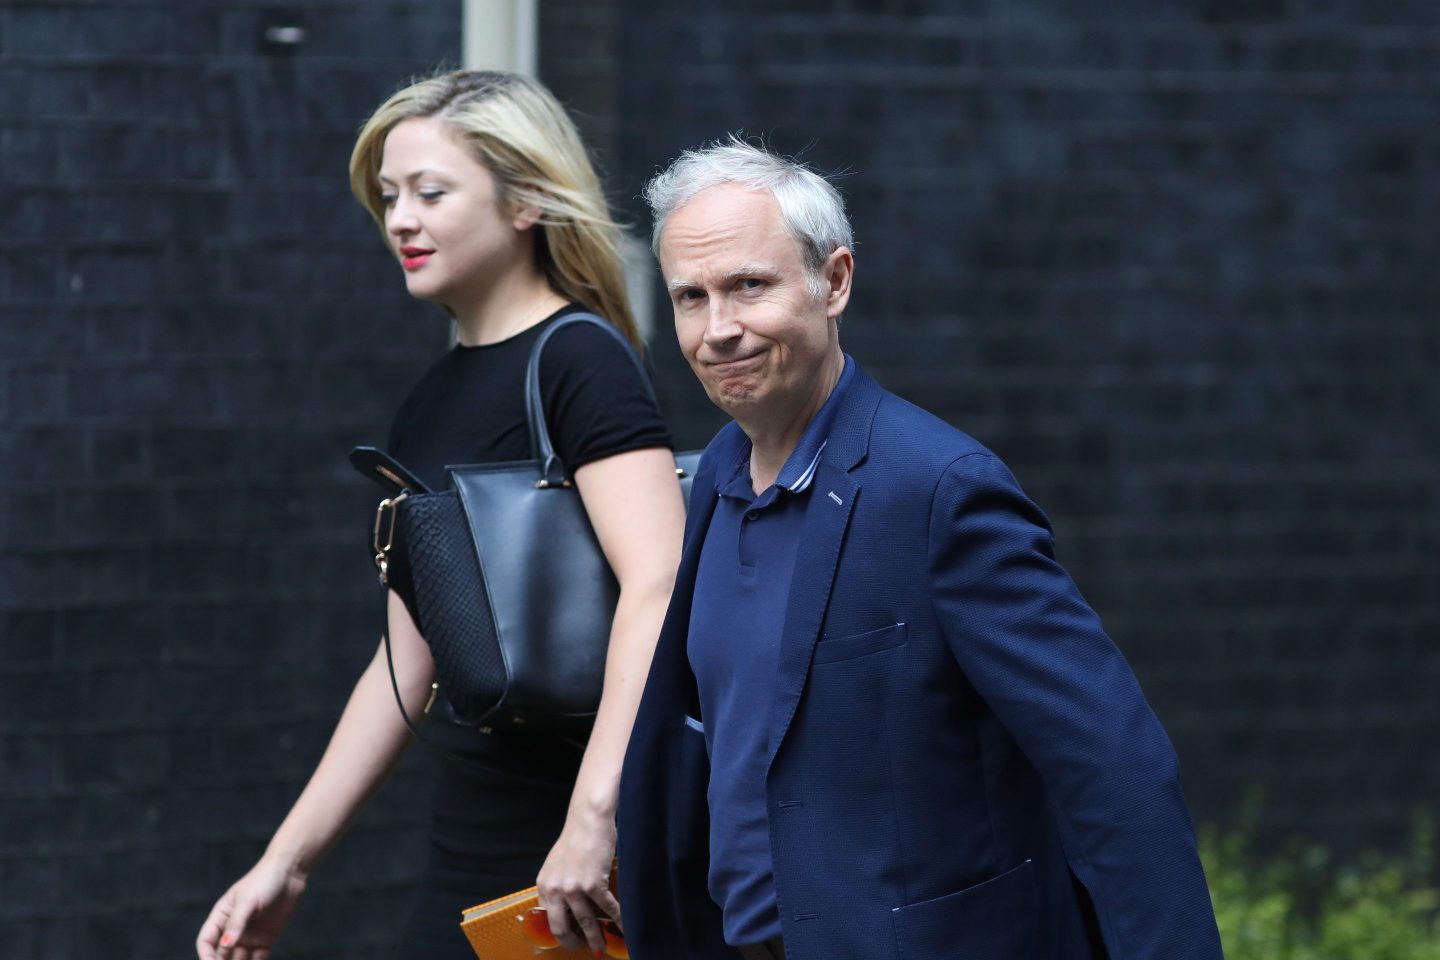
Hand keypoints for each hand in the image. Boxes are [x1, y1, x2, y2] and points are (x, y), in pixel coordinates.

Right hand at [196, 858, 306, 959]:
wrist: (290, 872)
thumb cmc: (264, 880)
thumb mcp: (247, 901)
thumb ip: (236, 924)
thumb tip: (224, 946)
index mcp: (221, 917)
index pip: (206, 941)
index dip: (206, 955)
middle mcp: (234, 929)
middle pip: (222, 953)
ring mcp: (250, 935)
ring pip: (240, 959)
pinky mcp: (266, 938)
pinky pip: (258, 958)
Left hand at [535, 808, 621, 953]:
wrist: (589, 820)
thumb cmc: (576, 838)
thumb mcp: (558, 864)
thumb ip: (558, 885)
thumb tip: (568, 907)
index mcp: (544, 884)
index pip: (547, 917)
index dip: (560, 931)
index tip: (570, 938)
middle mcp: (555, 889)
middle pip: (561, 927)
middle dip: (573, 942)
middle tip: (583, 948)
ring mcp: (573, 888)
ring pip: (586, 922)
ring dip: (596, 938)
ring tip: (602, 947)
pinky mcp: (593, 884)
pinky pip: (607, 908)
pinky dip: (618, 919)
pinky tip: (623, 926)